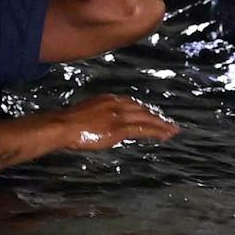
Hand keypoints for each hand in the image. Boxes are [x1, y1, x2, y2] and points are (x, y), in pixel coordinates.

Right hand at [58, 94, 179, 149]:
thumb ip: (98, 114)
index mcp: (108, 99)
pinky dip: (156, 131)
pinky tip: (164, 135)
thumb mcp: (85, 113)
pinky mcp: (120, 129)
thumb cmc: (68, 123)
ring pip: (147, 118)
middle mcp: (116, 104)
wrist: (63, 125)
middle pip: (143, 109)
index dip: (145, 109)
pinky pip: (143, 129)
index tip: (152, 114)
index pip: (132, 103)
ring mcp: (119, 116)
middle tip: (168, 123)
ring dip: (161, 124)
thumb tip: (102, 122)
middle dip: (157, 116)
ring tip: (172, 130)